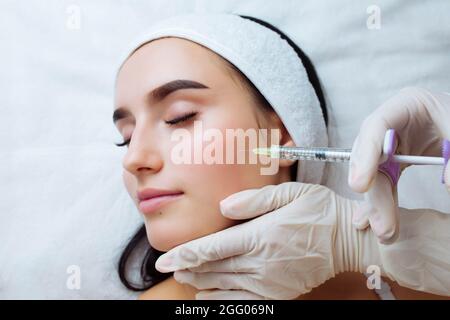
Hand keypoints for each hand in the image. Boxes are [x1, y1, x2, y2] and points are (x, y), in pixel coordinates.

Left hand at [155, 182, 381, 299]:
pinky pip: (242, 302)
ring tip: (185, 278)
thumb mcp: (291, 193)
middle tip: (170, 267)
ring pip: (223, 287)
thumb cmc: (320, 212)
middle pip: (213, 270)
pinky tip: (209, 296)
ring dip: (200, 284)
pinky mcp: (278, 294)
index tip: (162, 261)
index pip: (211, 249)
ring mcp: (269, 283)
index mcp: (260, 236)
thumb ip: (254, 200)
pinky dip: (221, 299)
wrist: (349, 242)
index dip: (184, 255)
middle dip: (188, 269)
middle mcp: (261, 263)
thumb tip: (223, 209)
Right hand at [349, 87, 449, 243]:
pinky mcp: (394, 160)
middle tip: (381, 224)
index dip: (366, 155)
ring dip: (377, 204)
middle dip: (373, 192)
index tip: (360, 185)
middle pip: (369, 156)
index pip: (376, 126)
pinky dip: (381, 203)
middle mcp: (391, 125)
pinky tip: (375, 222)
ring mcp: (390, 143)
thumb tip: (449, 183)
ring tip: (384, 232)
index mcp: (406, 105)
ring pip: (372, 174)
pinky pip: (383, 182)